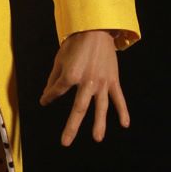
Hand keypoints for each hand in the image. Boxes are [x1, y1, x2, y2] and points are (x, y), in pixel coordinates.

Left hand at [39, 30, 129, 145]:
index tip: (45, 100)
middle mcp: (87, 81)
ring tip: (97, 139)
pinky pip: (118, 98)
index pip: (57, 92)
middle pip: (78, 108)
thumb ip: (54, 79)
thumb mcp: (59, 59)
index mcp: (71, 75)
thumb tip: (47, 95)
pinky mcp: (113, 80)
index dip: (49, 97)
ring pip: (101, 107)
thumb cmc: (75, 44)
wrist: (95, 29)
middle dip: (71, 127)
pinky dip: (123, 111)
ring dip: (99, 124)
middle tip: (65, 142)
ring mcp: (102, 82)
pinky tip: (125, 124)